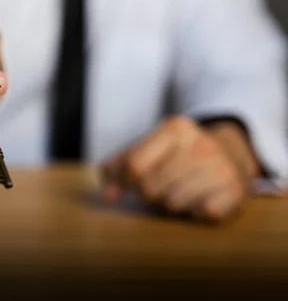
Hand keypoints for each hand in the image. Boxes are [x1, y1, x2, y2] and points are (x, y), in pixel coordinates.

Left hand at [101, 116, 257, 221]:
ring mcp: (221, 168)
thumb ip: (121, 165)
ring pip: (172, 203)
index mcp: (175, 129)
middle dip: (147, 193)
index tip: (124, 186)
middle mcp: (201, 145)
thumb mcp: (150, 147)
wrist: (231, 154)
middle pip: (150, 187)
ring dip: (170, 203)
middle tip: (158, 186)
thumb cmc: (178, 154)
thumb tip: (108, 194)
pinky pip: (198, 214)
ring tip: (180, 190)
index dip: (123, 181)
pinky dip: (194, 212)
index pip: (134, 164)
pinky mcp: (234, 192)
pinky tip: (200, 198)